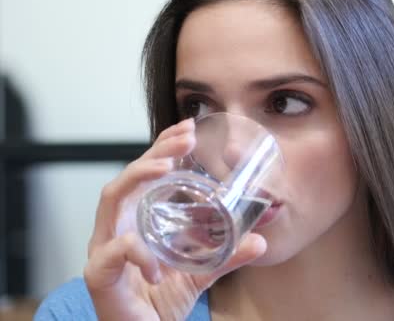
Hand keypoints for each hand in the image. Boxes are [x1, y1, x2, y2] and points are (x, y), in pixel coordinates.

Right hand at [83, 118, 266, 320]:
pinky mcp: (99, 277)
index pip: (146, 175)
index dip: (163, 147)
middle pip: (128, 177)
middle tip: (185, 139)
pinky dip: (132, 251)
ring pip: (110, 201)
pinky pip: (109, 255)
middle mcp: (118, 228)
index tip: (189, 128)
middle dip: (155, 152)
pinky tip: (155, 262)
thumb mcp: (199, 273)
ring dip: (136, 177)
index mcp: (138, 220)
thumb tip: (260, 241)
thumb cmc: (159, 299)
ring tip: (164, 167)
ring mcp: (105, 249)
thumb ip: (226, 256)